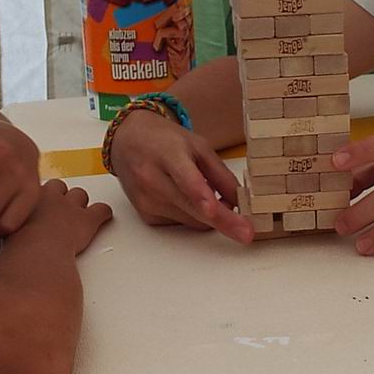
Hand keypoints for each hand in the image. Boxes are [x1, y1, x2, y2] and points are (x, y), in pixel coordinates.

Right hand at [19, 177, 112, 253]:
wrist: (35, 251)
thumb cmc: (15, 246)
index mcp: (28, 197)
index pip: (34, 188)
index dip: (35, 198)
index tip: (34, 204)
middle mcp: (50, 197)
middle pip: (58, 187)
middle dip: (58, 195)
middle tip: (56, 208)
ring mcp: (71, 207)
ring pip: (80, 195)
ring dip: (79, 203)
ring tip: (78, 213)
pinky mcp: (88, 220)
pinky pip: (101, 210)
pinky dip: (103, 214)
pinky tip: (103, 217)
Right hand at [108, 108, 251, 241]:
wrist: (127, 142)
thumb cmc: (165, 141)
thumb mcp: (198, 146)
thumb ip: (220, 174)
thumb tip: (239, 202)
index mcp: (168, 155)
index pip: (186, 180)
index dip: (201, 197)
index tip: (215, 211)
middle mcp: (153, 179)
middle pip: (192, 208)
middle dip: (222, 222)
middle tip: (246, 233)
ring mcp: (147, 200)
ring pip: (191, 220)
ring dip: (207, 214)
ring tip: (204, 192)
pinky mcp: (146, 215)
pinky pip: (180, 223)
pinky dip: (191, 214)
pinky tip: (183, 196)